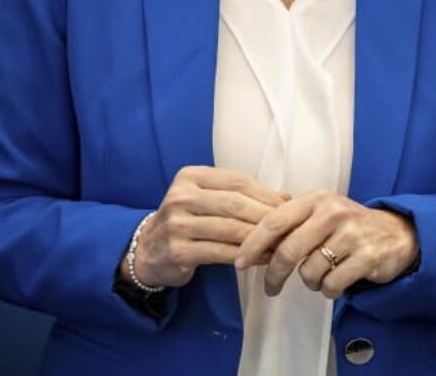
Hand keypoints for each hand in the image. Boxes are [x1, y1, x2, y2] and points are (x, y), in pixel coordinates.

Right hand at [125, 166, 288, 288]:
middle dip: (265, 216)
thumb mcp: (208, 198)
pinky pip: (221, 252)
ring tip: (279, 244)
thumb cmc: (188, 220)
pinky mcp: (178, 251)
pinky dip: (245, 255)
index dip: (266, 193)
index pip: (237, 181)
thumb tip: (286, 197)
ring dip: (259, 238)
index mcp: (191, 177)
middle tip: (287, 226)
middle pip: (235, 204)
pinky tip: (261, 258)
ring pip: (230, 229)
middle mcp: (181, 197)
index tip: (287, 205)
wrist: (148, 250)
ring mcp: (177, 225)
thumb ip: (241, 194)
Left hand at [234, 190, 418, 299]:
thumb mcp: (321, 213)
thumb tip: (247, 241)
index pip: (275, 221)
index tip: (239, 263)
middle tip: (271, 288)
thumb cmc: (348, 226)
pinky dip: (329, 290)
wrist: (397, 234)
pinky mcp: (367, 257)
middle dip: (274, 275)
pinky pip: (331, 285)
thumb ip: (291, 222)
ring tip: (321, 275)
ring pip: (309, 272)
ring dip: (310, 282)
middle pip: (288, 251)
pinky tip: (337, 281)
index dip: (252, 244)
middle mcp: (334, 212)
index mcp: (317, 199)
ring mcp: (352, 234)